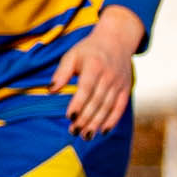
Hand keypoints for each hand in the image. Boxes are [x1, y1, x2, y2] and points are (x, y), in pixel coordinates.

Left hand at [50, 6, 140, 137]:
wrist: (117, 40)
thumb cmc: (89, 49)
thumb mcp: (72, 55)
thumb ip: (62, 72)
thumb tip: (51, 90)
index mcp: (95, 66)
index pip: (86, 89)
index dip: (78, 104)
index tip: (69, 117)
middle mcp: (109, 76)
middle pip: (97, 101)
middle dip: (85, 118)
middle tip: (74, 131)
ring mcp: (119, 83)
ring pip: (107, 107)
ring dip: (97, 123)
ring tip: (86, 135)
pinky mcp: (126, 89)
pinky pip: (120, 107)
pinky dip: (113, 119)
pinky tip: (104, 130)